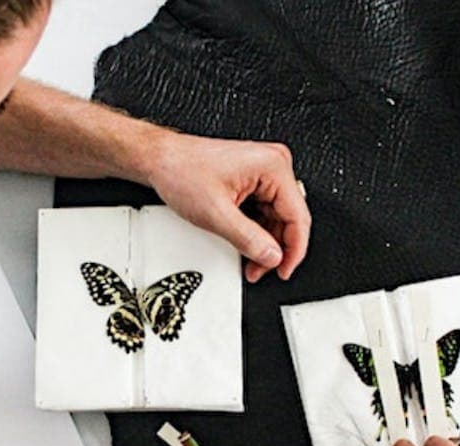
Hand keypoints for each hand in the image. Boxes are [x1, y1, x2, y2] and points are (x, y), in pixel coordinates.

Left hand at [145, 132, 311, 282]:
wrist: (161, 160)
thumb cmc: (182, 172)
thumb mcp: (216, 214)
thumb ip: (248, 239)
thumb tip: (272, 256)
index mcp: (272, 166)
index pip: (298, 216)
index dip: (293, 250)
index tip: (283, 270)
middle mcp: (273, 164)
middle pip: (289, 218)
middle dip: (275, 248)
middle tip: (260, 269)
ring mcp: (264, 170)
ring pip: (276, 217)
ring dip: (265, 242)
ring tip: (249, 261)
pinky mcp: (253, 178)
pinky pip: (264, 210)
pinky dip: (256, 230)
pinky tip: (245, 243)